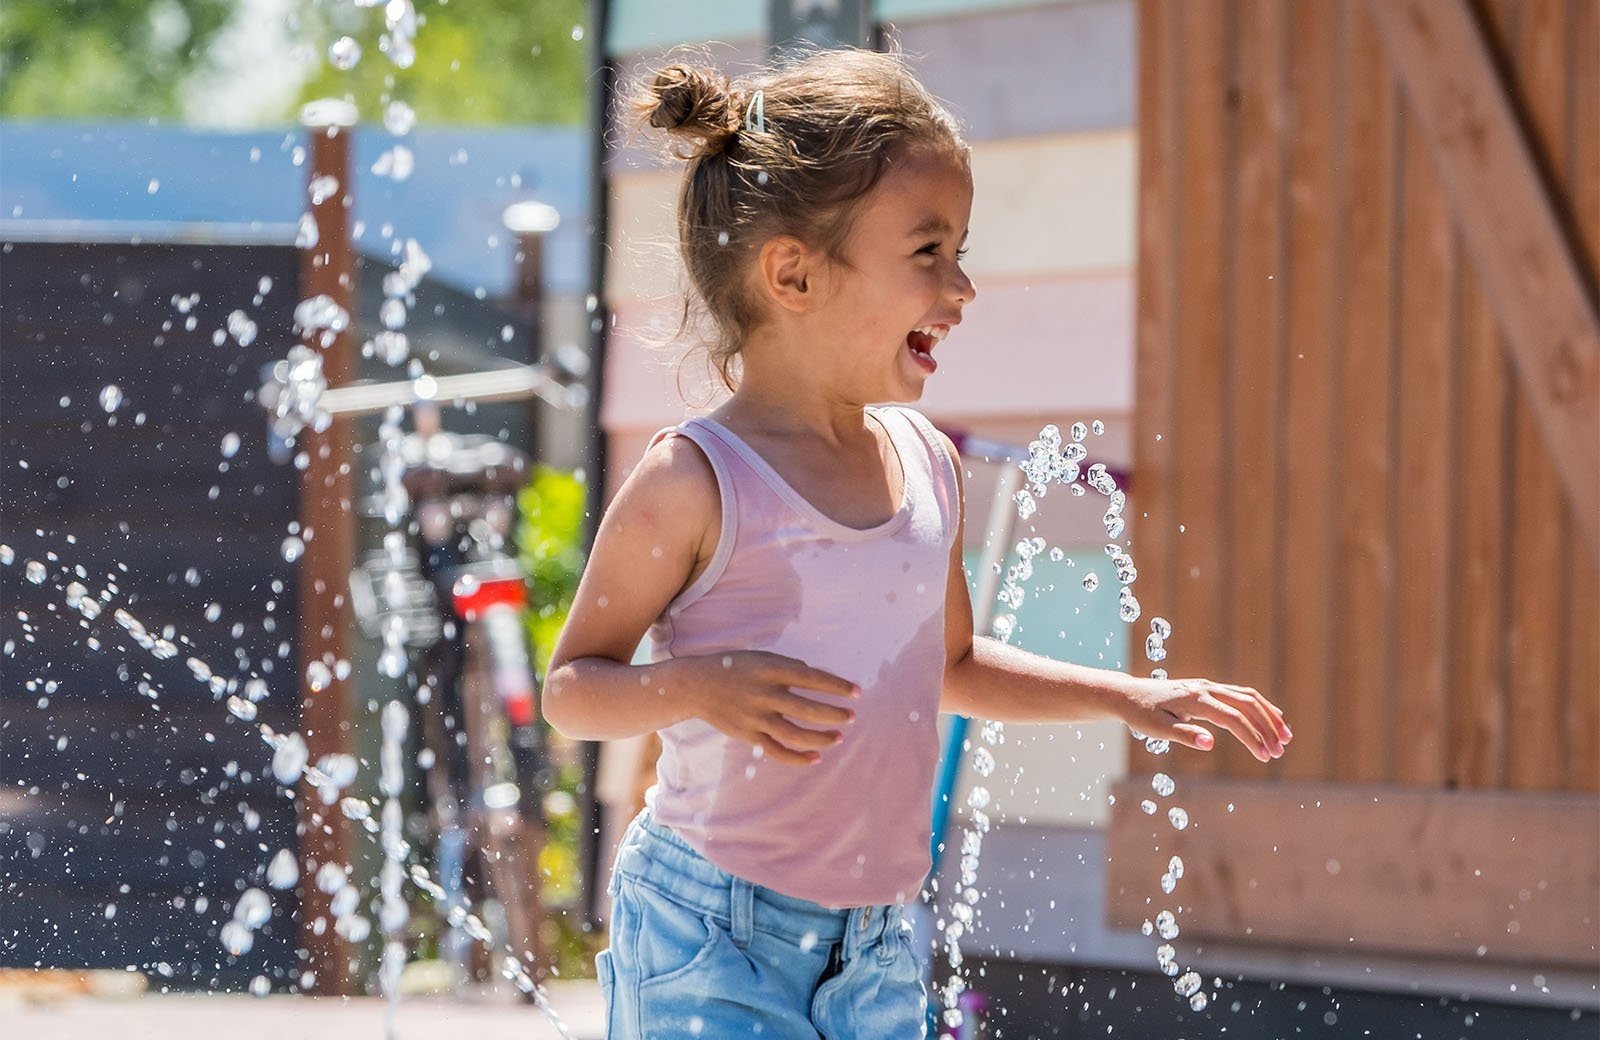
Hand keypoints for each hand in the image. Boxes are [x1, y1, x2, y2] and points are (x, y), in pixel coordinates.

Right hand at [675, 651, 859, 766]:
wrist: (696, 685)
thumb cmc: (734, 668)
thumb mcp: (761, 658)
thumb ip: (788, 667)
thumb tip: (817, 677)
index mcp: (770, 670)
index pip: (812, 679)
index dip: (836, 686)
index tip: (856, 692)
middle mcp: (764, 694)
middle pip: (807, 709)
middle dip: (834, 714)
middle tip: (851, 717)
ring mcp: (755, 717)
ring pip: (795, 734)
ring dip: (821, 738)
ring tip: (838, 737)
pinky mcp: (748, 735)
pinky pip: (777, 751)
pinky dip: (797, 757)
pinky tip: (816, 757)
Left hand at [1119, 677, 1291, 762]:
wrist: (1129, 695)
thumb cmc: (1141, 714)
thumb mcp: (1157, 729)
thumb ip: (1184, 735)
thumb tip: (1210, 744)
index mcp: (1196, 700)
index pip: (1233, 718)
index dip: (1251, 737)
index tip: (1265, 756)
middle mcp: (1206, 689)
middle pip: (1247, 704)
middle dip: (1267, 727)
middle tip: (1280, 751)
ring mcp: (1208, 686)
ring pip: (1248, 696)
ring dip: (1268, 715)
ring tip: (1285, 737)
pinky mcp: (1208, 689)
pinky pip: (1241, 694)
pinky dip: (1259, 707)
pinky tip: (1271, 718)